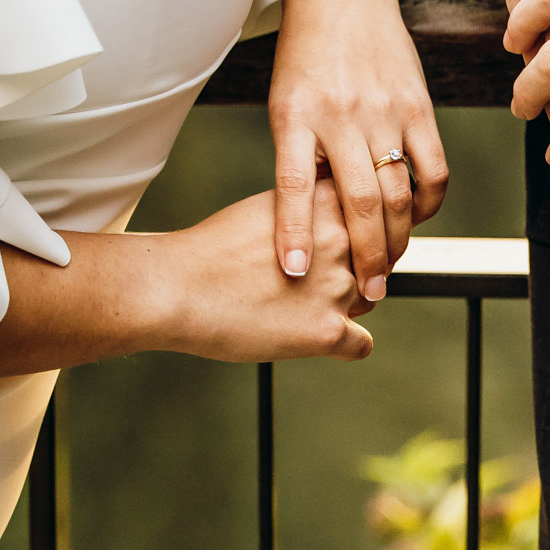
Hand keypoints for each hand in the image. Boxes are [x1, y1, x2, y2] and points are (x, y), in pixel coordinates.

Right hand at [162, 183, 373, 362]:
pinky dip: (345, 345)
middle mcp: (340, 242)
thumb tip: (335, 223)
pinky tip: (316, 338)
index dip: (360, 233)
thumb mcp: (269, 208)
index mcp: (324, 204)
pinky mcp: (326, 331)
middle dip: (353, 270)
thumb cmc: (212, 250)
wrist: (176, 287)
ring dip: (342, 306)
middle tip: (314, 281)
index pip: (372, 217)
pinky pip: (362, 345)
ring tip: (298, 307)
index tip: (344, 244)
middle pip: (374, 260)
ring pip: (368, 300)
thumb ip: (310, 212)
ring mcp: (336, 288)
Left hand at [270, 0, 448, 301]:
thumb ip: (299, 158)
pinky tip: (418, 217)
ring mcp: (383, 111)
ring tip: (391, 265)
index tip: (295, 275)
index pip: (292, 187)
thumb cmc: (306, 58)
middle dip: (365, 255)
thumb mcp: (285, 105)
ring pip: (400, 192)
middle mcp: (341, 116)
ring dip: (399, 237)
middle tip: (367, 293)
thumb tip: (311, 225)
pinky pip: (432, 169)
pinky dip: (428, 202)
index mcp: (295, 116)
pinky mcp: (417, 106)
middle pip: (359, 202)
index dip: (293, 234)